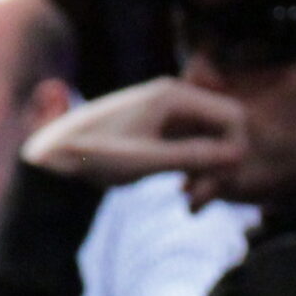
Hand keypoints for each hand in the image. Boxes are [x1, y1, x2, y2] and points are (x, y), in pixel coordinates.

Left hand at [22, 78, 247, 189]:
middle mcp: (176, 97)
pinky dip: (197, 169)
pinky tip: (182, 193)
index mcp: (174, 96)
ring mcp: (171, 113)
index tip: (218, 181)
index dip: (236, 149)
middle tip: (202, 196)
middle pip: (227, 127)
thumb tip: (239, 154)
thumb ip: (193, 156)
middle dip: (225, 161)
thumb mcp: (146, 161)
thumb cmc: (95, 155)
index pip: (234, 116)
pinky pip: (197, 146)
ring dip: (211, 169)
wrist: (55, 153)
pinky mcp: (164, 129)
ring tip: (190, 199)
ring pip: (213, 140)